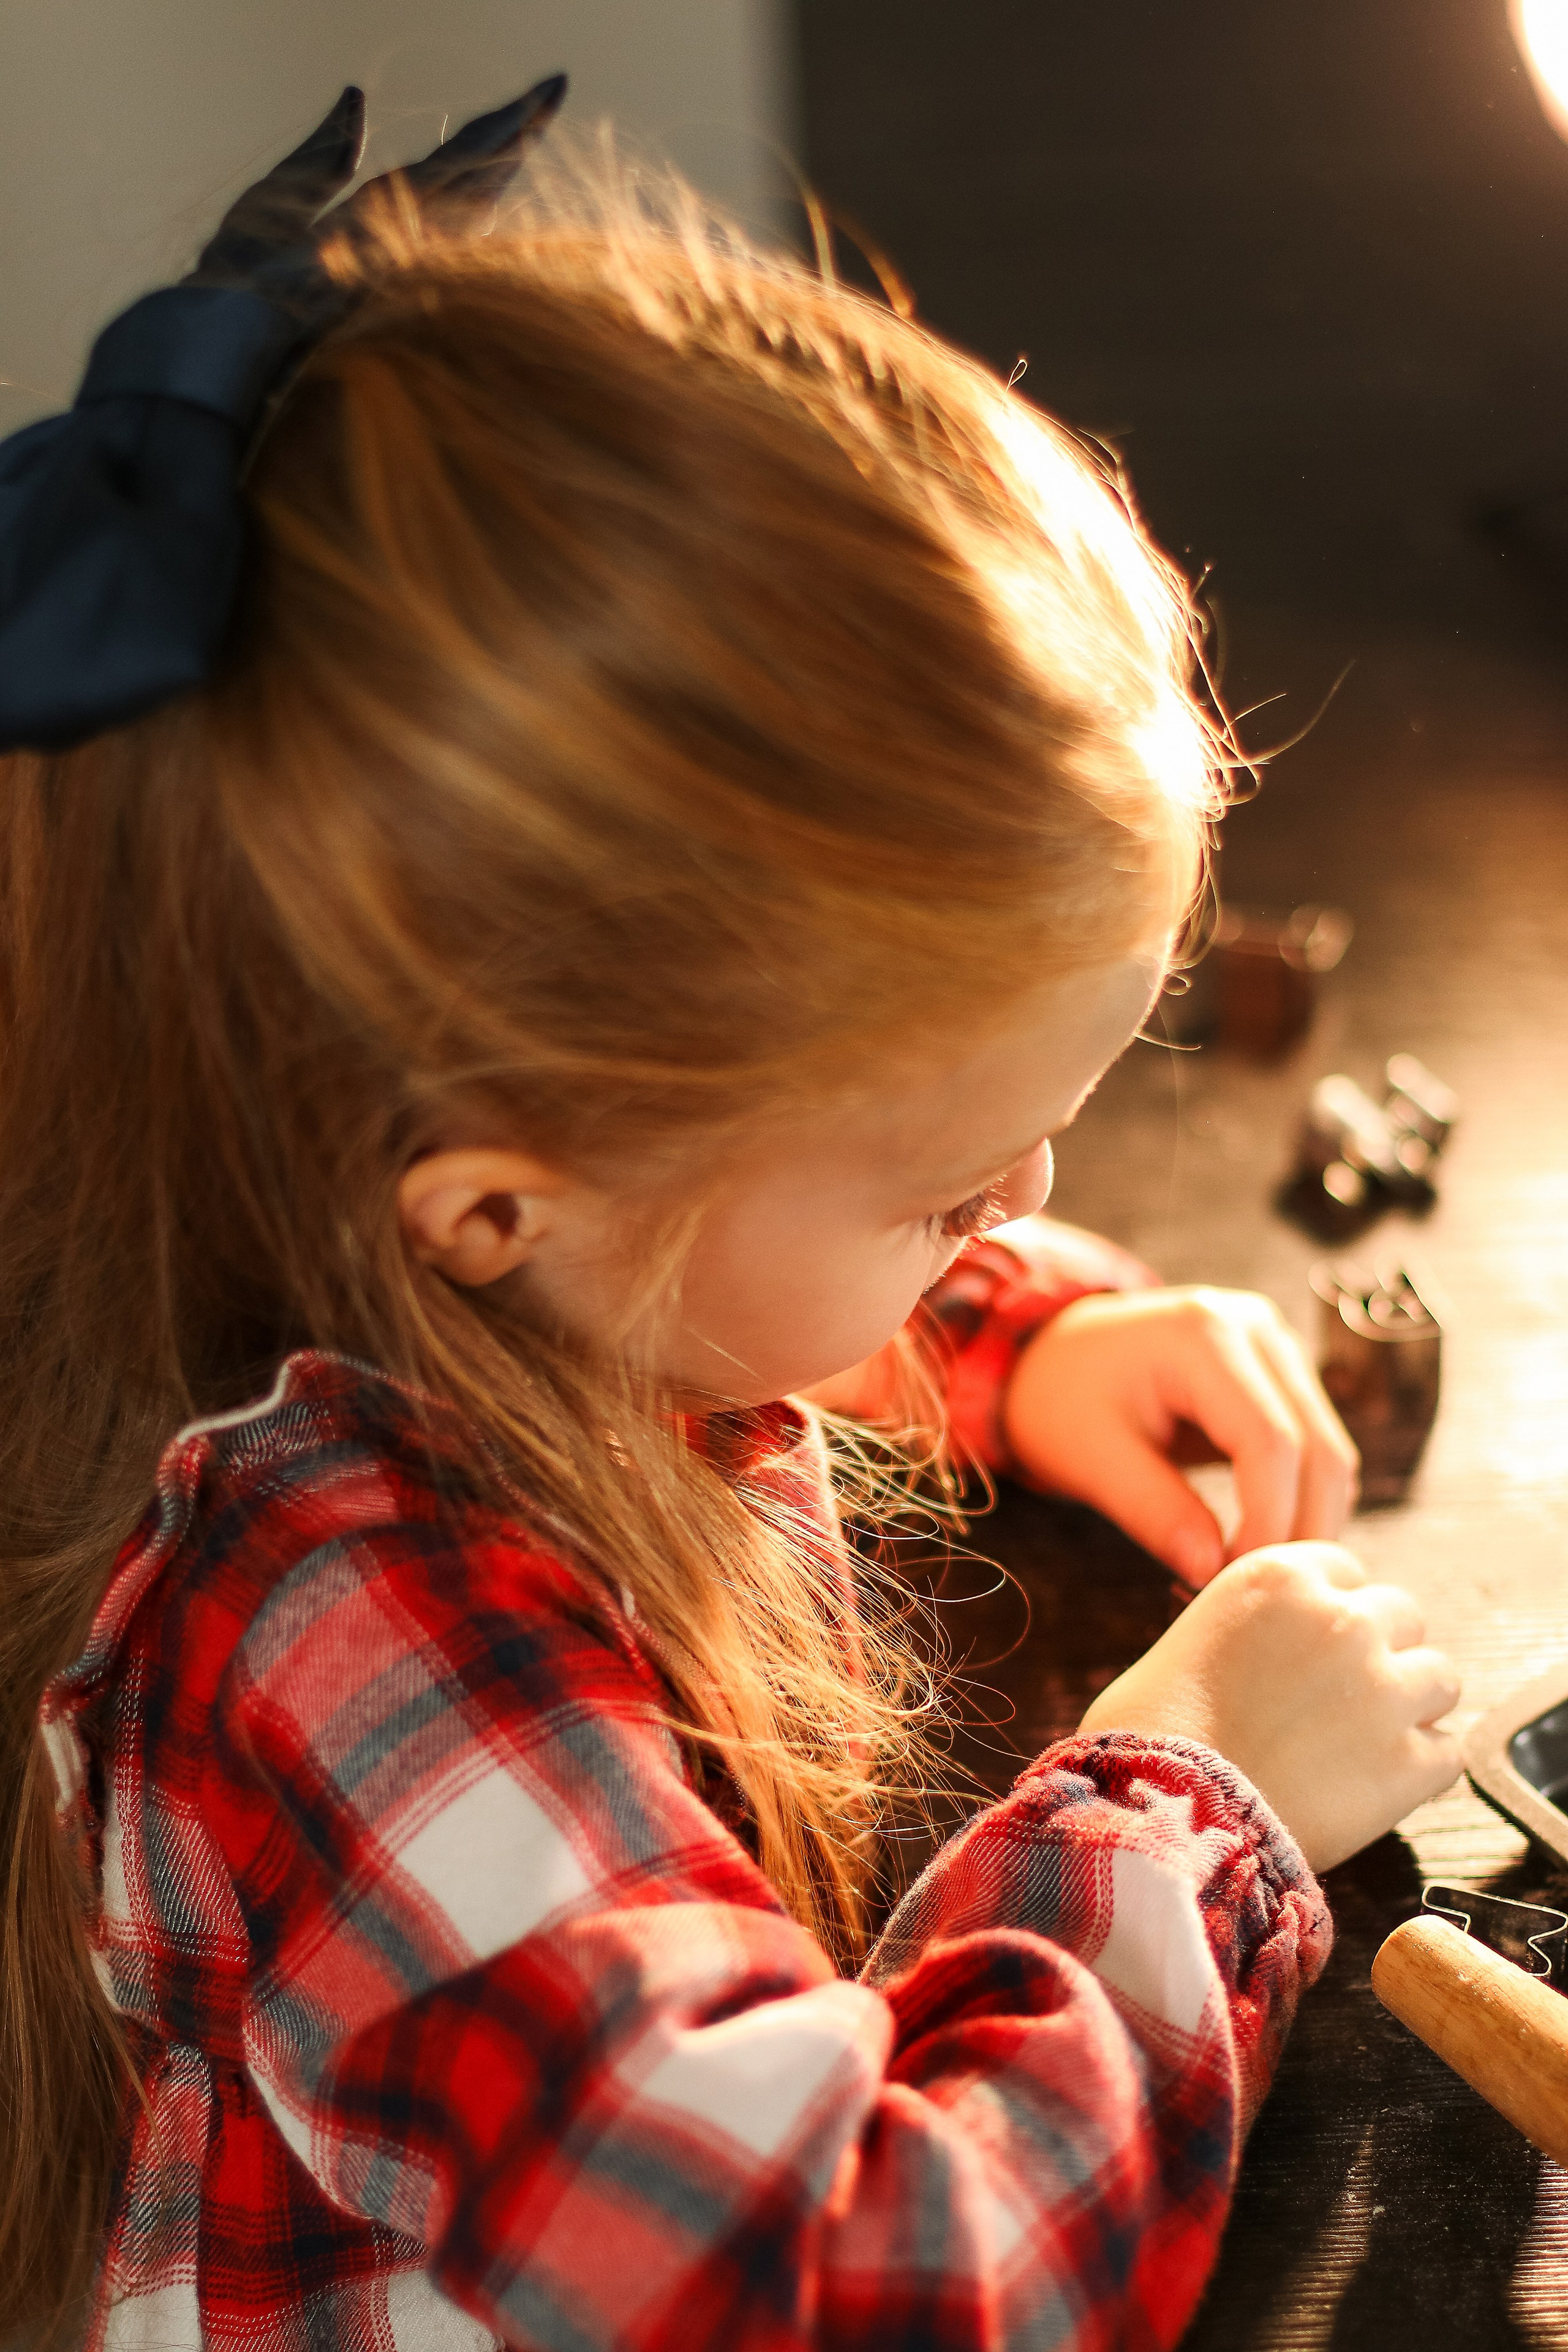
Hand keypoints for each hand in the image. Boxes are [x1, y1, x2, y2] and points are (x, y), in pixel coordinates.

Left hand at [1002, 1286, 1358, 1585]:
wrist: (1055, 1355)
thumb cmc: (1062, 1399)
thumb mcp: (1091, 1458)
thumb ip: (1154, 1512)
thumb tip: (1213, 1573)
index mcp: (1204, 1335)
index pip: (1271, 1441)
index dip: (1268, 1521)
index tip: (1235, 1580)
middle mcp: (1256, 1329)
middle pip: (1319, 1447)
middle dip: (1299, 1530)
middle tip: (1257, 1593)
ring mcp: (1276, 1348)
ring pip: (1329, 1451)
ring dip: (1307, 1521)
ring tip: (1252, 1572)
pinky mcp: (1282, 1376)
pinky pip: (1315, 1448)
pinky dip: (1300, 1500)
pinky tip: (1260, 1540)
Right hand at [1079, 1542, 1460, 1869]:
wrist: (1162, 1812)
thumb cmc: (1153, 1733)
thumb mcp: (1190, 1638)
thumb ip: (1253, 1626)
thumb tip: (1278, 1648)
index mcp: (1281, 1577)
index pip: (1346, 1571)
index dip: (1332, 1612)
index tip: (1315, 1648)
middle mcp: (1342, 1619)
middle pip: (1403, 1615)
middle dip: (1379, 1652)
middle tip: (1340, 1700)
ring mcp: (1383, 1689)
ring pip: (1440, 1678)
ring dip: (1412, 1706)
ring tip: (1364, 1744)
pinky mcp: (1409, 1762)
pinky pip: (1449, 1752)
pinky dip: (1422, 1770)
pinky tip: (1376, 1786)